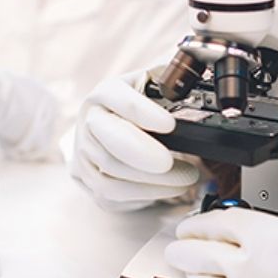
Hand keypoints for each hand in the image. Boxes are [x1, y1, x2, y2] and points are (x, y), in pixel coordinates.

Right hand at [70, 73, 200, 211]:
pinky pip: (111, 193)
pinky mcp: (86, 178)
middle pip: (110, 139)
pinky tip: (169, 188)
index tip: (170, 125)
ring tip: (186, 177)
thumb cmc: (140, 105)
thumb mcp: (153, 84)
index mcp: (106, 93)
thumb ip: (171, 84)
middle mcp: (90, 120)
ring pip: (112, 172)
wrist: (109, 126)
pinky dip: (145, 194)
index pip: (121, 100)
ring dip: (152, 180)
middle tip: (169, 162)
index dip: (145, 113)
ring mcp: (84, 152)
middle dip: (142, 153)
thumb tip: (194, 86)